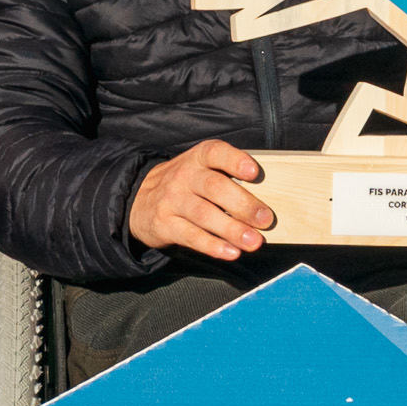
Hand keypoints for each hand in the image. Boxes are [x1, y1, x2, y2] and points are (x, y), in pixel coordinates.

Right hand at [129, 139, 274, 261]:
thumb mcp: (201, 170)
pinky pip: (191, 236)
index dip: (235, 161)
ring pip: (205, 215)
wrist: (139, 201)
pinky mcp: (165, 224)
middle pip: (215, 188)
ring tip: (254, 242)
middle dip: (243, 204)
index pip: (216, 153)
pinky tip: (231, 252)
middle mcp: (184, 176)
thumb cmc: (186, 185)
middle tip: (266, 219)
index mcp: (198, 158)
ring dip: (232, 229)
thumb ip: (228, 177)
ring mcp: (172, 200)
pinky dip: (213, 246)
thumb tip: (267, 200)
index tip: (254, 173)